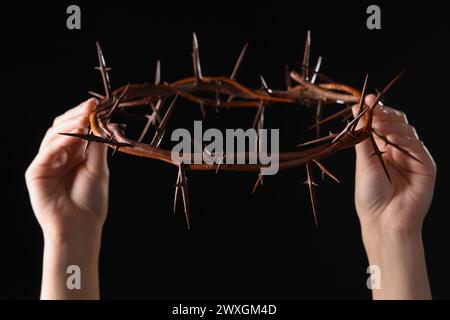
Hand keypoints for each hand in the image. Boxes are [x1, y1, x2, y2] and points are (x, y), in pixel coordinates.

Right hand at [25, 98, 108, 298]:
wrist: (81, 225)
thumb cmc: (91, 200)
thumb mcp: (99, 168)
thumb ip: (97, 145)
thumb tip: (100, 121)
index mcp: (74, 154)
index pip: (76, 128)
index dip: (84, 115)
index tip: (96, 103)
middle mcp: (59, 155)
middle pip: (62, 127)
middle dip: (76, 115)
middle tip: (90, 106)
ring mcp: (46, 162)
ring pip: (53, 136)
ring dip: (69, 125)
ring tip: (85, 119)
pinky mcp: (35, 171)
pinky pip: (47, 152)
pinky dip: (61, 142)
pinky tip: (74, 135)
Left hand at [353, 94, 435, 298]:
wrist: (383, 219)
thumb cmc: (370, 194)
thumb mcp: (364, 161)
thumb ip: (363, 136)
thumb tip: (357, 111)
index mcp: (382, 149)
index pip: (382, 124)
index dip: (376, 111)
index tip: (366, 100)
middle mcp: (398, 151)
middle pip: (397, 123)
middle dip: (384, 114)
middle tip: (373, 108)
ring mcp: (413, 157)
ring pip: (407, 130)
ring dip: (393, 124)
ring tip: (379, 123)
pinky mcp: (426, 165)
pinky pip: (417, 146)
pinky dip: (405, 139)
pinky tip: (392, 137)